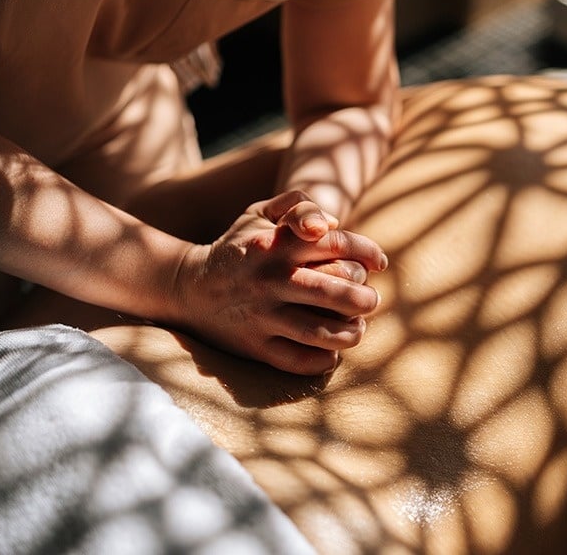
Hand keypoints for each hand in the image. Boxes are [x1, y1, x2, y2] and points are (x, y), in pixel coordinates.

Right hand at [171, 191, 387, 374]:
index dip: (367, 252)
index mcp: (277, 243)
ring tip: (358, 327)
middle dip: (364, 297)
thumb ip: (298, 204)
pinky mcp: (254, 346)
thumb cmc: (239, 245)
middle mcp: (270, 279)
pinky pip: (297, 360)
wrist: (187, 287)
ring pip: (319, 331)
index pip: (336, 243)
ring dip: (350, 332)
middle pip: (334, 290)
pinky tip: (332, 350)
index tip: (379, 262)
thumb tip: (332, 224)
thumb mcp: (260, 212)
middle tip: (370, 299)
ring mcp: (261, 315)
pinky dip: (322, 359)